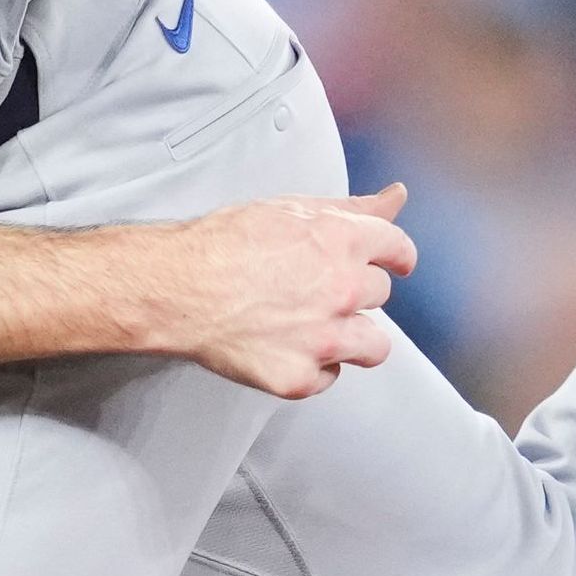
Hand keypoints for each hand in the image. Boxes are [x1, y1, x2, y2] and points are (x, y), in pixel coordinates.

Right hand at [167, 183, 416, 396]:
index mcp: (342, 242)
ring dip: (350, 336)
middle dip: (354, 292)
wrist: (177, 287)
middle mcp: (342, 291)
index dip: (394, 255)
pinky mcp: (300, 377)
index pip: (398, 249)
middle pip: (380, 295)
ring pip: (372, 346)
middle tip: (316, 289)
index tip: (392, 263)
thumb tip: (395, 198)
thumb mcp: (290, 209)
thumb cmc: (221, 245)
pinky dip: (312, 367)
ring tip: (312, 326)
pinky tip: (284, 346)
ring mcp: (323, 339)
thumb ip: (352, 208)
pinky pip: (329, 377)